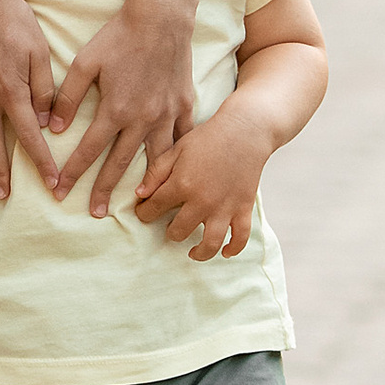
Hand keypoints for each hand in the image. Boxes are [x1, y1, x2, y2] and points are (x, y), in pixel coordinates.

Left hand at [53, 5, 195, 219]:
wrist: (162, 18)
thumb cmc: (119, 37)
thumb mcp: (85, 62)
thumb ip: (67, 96)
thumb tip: (51, 127)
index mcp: (114, 109)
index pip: (88, 150)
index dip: (71, 173)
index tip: (59, 191)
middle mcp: (141, 119)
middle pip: (119, 163)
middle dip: (103, 189)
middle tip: (94, 213)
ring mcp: (166, 115)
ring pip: (155, 158)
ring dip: (146, 183)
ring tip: (141, 204)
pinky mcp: (183, 107)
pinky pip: (182, 140)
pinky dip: (177, 158)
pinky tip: (174, 173)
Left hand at [135, 102, 273, 261]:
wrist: (244, 131)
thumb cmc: (207, 138)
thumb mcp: (176, 149)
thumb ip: (156, 173)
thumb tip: (139, 195)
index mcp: (181, 184)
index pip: (154, 209)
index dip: (144, 213)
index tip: (144, 213)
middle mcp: (202, 201)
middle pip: (179, 231)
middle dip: (171, 232)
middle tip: (170, 228)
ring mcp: (224, 207)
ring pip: (209, 243)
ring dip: (199, 252)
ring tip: (192, 252)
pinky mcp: (243, 209)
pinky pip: (240, 238)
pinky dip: (232, 249)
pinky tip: (224, 252)